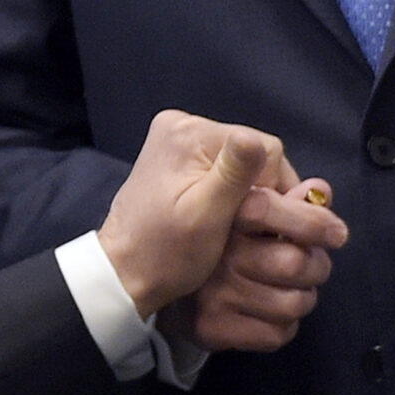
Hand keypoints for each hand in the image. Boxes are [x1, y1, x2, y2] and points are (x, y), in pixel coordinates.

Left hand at [98, 112, 342, 315]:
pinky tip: (216, 214)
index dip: (271, 188)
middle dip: (256, 189)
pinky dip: (225, 191)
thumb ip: (234, 175)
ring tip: (230, 224)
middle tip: (244, 227)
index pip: (265, 148)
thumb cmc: (166, 252)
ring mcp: (175, 138)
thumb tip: (258, 140)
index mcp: (188, 132)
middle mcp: (180, 124)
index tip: (258, 223)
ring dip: (242, 192)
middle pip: (251, 152)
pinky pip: (220, 167)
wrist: (123, 271)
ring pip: (239, 162)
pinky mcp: (173, 155)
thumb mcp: (206, 216)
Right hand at [184, 179, 346, 351]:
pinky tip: (274, 312)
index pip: (275, 211)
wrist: (147, 273)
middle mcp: (218, 254)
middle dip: (317, 266)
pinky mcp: (213, 328)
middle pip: (296, 263)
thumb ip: (284, 197)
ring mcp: (214, 294)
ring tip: (294, 289)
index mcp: (225, 215)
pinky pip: (276, 334)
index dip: (315, 223)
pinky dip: (285, 325)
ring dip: (304, 298)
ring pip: (293, 304)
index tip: (336, 232)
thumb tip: (321, 190)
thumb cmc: (212, 236)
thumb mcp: (242, 206)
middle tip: (312, 265)